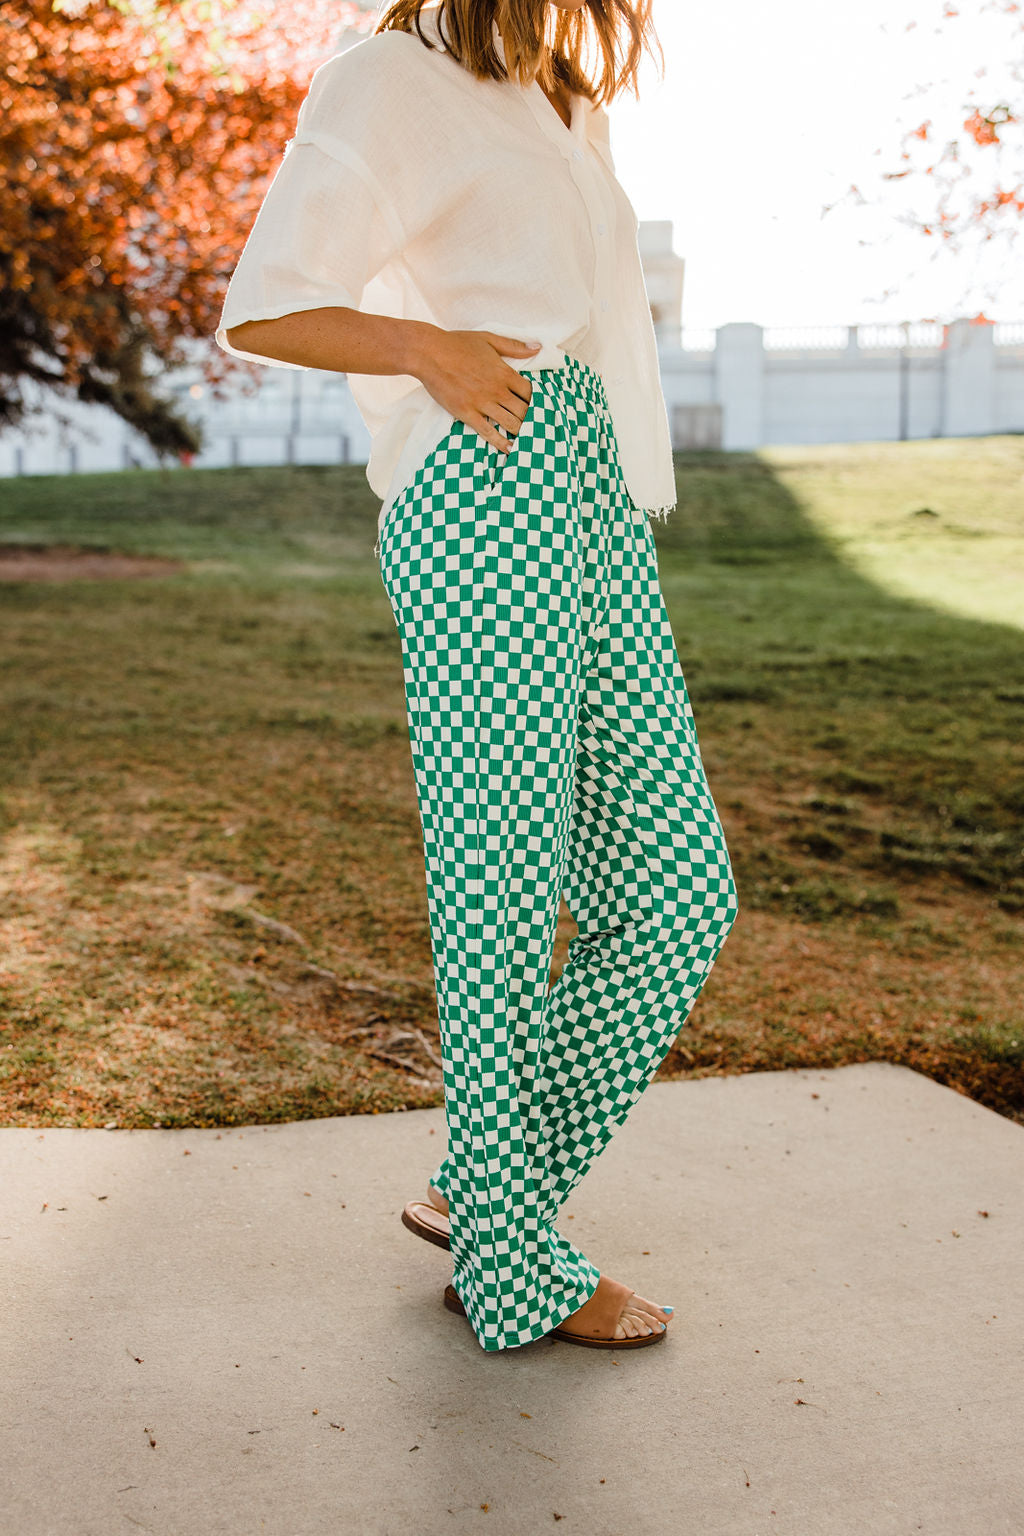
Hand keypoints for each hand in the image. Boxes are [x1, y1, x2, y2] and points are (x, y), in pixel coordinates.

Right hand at [408, 328, 540, 452]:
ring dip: (520, 432)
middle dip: (532, 419)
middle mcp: (497, 390)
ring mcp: (482, 403)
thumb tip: (538, 348)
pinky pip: (488, 433)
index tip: (538, 407)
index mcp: (504, 372)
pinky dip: (501, 443)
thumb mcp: (489, 338)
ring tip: (527, 439)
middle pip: (524, 411)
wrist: (428, 353)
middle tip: (536, 427)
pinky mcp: (467, 413)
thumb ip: (514, 346)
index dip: (538, 401)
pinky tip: (510, 449)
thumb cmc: (457, 343)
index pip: (531, 392)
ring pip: (510, 423)